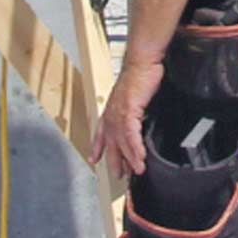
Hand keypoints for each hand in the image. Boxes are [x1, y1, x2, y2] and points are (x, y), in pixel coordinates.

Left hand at [90, 54, 164, 178]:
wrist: (142, 61)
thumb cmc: (140, 73)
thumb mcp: (133, 93)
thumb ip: (132, 107)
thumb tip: (138, 115)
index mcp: (111, 109)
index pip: (102, 132)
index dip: (98, 146)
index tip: (95, 158)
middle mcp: (112, 113)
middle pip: (112, 143)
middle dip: (115, 161)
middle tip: (120, 176)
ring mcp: (118, 113)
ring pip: (122, 143)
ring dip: (130, 159)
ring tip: (137, 171)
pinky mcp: (128, 112)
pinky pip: (131, 137)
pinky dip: (136, 149)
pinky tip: (140, 159)